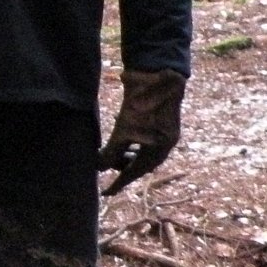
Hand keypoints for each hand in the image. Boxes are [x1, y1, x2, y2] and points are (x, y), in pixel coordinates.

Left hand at [98, 68, 185, 193]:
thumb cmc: (141, 102)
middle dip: (123, 166)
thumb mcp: (123, 129)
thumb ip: (112, 151)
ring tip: (115, 150)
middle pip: (142, 164)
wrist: (159, 73)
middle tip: (107, 164)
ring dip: (128, 153)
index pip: (135, 173)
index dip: (119, 183)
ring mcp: (167, 133)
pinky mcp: (165, 121)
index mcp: (159, 149)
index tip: (106, 193)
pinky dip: (135, 142)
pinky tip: (125, 135)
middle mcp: (167, 144)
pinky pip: (149, 140)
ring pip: (145, 152)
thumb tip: (99, 167)